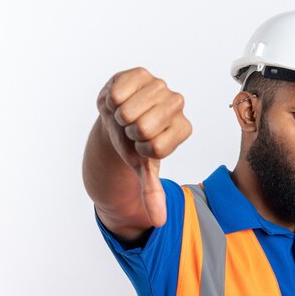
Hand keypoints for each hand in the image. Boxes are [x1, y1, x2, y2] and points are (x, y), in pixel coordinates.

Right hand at [96, 67, 191, 227]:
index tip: (142, 144)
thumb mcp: (144, 168)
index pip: (156, 147)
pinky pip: (117, 93)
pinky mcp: (141, 73)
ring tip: (124, 116)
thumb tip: (159, 222)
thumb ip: (152, 192)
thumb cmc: (135, 143)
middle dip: (129, 133)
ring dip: (118, 117)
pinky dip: (110, 102)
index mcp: (183, 128)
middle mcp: (177, 104)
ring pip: (128, 111)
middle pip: (142, 127)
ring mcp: (161, 86)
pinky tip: (119, 101)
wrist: (118, 118)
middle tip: (131, 129)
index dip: (141, 149)